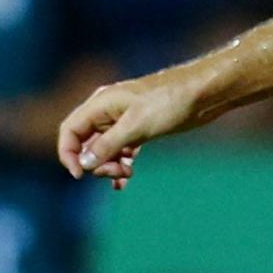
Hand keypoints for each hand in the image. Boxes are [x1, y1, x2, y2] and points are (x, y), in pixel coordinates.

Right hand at [56, 74, 197, 189]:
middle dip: (96, 163)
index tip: (80, 175)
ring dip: (110, 165)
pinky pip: (121, 150)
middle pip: (86, 143)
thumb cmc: (170, 102)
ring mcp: (123, 121)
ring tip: (127, 175)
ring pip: (104, 149)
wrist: (204, 94)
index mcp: (100, 104)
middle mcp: (107, 112)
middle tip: (117, 174)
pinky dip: (122, 164)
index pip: (70, 130)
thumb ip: (108, 145)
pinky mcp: (140, 129)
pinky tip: (126, 178)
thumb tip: (84, 163)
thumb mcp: (136, 126)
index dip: (68, 153)